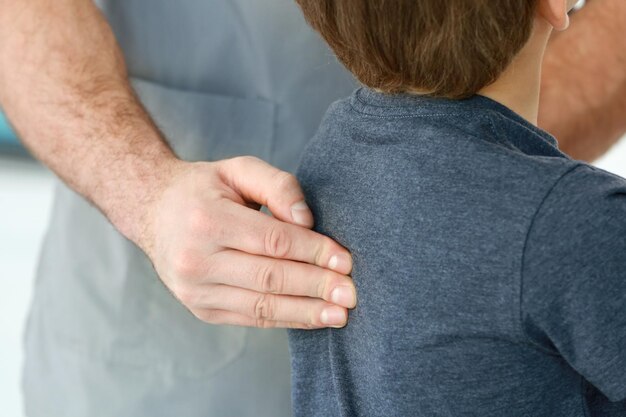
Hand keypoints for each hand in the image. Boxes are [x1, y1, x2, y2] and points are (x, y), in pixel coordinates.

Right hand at [144, 156, 355, 328]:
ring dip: (306, 311)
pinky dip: (286, 319)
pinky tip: (312, 317)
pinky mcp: (201, 309)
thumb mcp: (239, 169)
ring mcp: (195, 291)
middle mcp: (196, 260)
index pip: (273, 241)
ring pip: (262, 306)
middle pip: (270, 278)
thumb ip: (278, 185)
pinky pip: (251, 318)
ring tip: (339, 314)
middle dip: (316, 286)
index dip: (314, 252)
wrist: (154, 212)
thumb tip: (307, 222)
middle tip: (351, 293)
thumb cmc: (205, 189)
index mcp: (207, 220)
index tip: (346, 261)